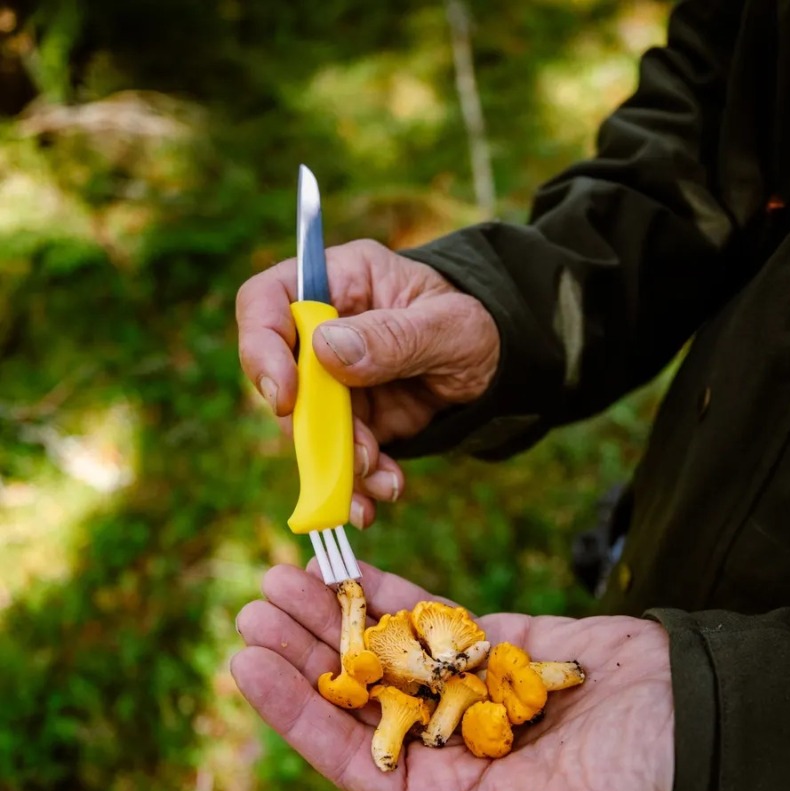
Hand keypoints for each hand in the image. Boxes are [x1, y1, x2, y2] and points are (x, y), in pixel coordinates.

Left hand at [232, 564, 674, 790]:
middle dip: (304, 652)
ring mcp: (469, 691)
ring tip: (281, 575)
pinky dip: (391, 592)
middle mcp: (448, 748)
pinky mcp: (499, 645)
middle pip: (357, 696)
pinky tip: (347, 568)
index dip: (298, 711)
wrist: (715, 732)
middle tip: (252, 606)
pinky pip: (434, 616)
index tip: (250, 663)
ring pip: (387, 650)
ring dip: (335, 615)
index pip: (353, 757)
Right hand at [236, 240, 500, 528]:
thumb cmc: (482, 323)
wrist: (509, 367)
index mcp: (342, 281)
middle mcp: (328, 331)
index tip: (283, 398)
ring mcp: (339, 380)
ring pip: (312, 430)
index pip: (269, 302)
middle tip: (356, 455)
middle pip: (284, 379)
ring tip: (382, 482)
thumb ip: (392, 337)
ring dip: (340, 464)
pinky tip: (385, 491)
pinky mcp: (358, 420)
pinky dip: (359, 481)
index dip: (261, 348)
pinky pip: (343, 456)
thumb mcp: (450, 325)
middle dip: (313, 428)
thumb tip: (325, 349)